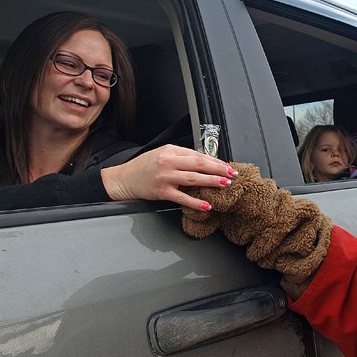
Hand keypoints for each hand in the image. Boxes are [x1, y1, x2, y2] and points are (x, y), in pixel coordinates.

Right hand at [100, 144, 235, 209]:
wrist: (124, 178)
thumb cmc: (144, 166)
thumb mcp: (163, 154)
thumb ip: (182, 156)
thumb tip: (205, 161)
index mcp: (170, 151)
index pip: (197, 155)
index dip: (215, 160)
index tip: (227, 165)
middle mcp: (168, 163)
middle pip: (198, 164)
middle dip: (218, 169)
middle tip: (232, 173)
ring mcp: (165, 178)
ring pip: (193, 179)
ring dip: (212, 181)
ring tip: (225, 184)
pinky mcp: (162, 192)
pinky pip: (182, 198)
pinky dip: (195, 202)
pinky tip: (207, 204)